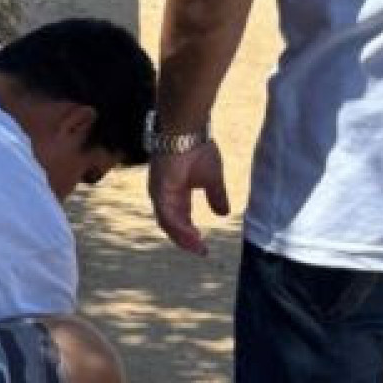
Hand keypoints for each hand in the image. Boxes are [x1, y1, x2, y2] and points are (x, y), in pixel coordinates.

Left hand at [148, 139, 228, 254]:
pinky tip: (192, 235)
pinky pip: (167, 215)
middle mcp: (163, 195)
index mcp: (175, 192)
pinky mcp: (159, 190)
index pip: (180, 219)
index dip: (191, 234)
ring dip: (183, 237)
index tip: (204, 247)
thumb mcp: (213, 179)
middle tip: (201, 251)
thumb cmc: (198, 149)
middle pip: (172, 225)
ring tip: (198, 247)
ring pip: (168, 223)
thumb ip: (216, 197)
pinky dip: (178, 227)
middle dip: (186, 240)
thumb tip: (224, 214)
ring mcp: (159, 193)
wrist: (188, 131)